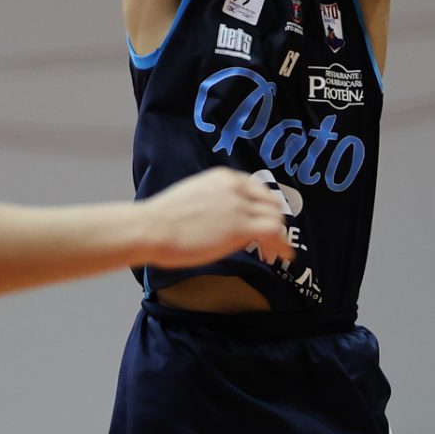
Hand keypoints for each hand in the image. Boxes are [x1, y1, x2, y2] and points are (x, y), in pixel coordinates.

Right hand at [137, 167, 292, 266]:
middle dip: (274, 222)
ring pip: (275, 218)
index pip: (257, 189)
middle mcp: (236, 186)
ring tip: (273, 253)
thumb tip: (224, 219)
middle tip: (271, 241)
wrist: (153, 228)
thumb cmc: (163, 218)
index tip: (264, 221)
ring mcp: (239, 205)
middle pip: (270, 203)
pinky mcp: (240, 226)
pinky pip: (273, 232)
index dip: (265, 207)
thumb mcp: (194, 196)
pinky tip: (279, 256)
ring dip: (278, 236)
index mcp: (223, 177)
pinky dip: (281, 244)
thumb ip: (215, 201)